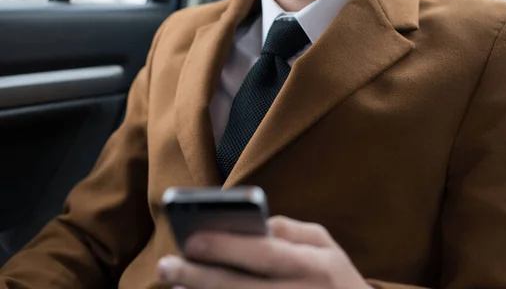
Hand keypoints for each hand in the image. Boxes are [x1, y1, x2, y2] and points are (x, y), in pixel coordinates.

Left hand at [158, 215, 371, 288]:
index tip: (192, 240)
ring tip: (177, 286)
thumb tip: (252, 224)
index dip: (227, 246)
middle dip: (199, 277)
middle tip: (166, 267)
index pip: (265, 253)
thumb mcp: (327, 248)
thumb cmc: (336, 279)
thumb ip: (291, 232)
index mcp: (315, 266)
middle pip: (240, 288)